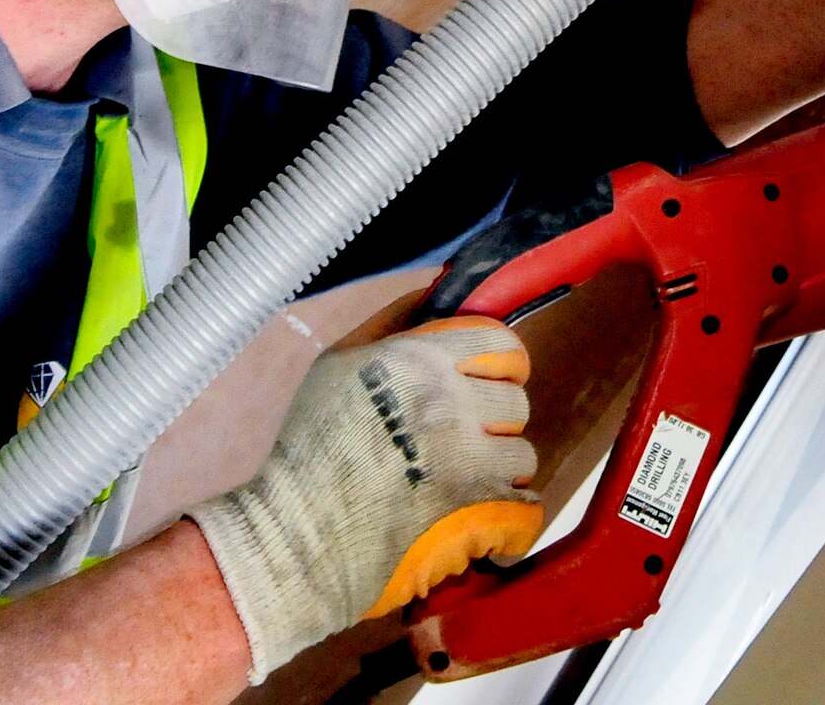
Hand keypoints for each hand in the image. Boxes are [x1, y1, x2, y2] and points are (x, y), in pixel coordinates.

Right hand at [187, 318, 540, 683]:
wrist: (296, 536)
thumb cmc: (311, 448)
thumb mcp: (337, 363)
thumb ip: (393, 322)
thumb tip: (441, 289)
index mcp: (420, 359)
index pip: (503, 344)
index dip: (501, 366)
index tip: (485, 385)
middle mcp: (451, 402)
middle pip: (516, 402)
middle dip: (493, 424)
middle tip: (459, 445)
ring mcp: (468, 459)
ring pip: (523, 456)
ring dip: (498, 473)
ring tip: (460, 486)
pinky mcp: (478, 514)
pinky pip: (527, 510)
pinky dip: (508, 523)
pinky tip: (478, 526)